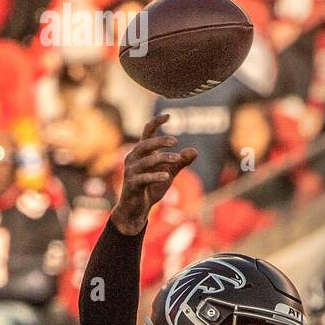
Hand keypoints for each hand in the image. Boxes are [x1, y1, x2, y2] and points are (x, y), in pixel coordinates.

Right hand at [110, 113, 197, 235]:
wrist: (136, 209)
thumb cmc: (150, 188)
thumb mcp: (168, 173)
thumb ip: (180, 162)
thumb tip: (194, 151)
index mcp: (141, 152)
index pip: (147, 132)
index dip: (156, 122)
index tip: (169, 115)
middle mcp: (133, 159)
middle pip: (145, 144)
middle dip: (160, 141)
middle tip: (175, 141)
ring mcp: (131, 172)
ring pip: (147, 160)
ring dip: (163, 158)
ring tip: (177, 159)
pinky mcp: (131, 185)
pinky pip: (144, 178)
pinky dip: (155, 176)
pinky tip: (166, 176)